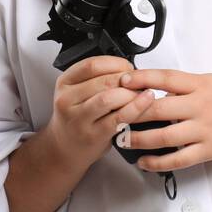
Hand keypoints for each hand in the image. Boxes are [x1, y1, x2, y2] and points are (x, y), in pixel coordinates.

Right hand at [45, 55, 160, 167]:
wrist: (65, 148)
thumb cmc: (78, 117)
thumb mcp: (78, 92)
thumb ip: (98, 78)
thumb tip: (130, 70)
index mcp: (65, 83)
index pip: (92, 65)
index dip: (116, 63)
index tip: (128, 68)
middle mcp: (67, 100)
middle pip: (104, 81)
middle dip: (128, 80)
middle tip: (139, 83)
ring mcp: (78, 119)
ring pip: (110, 98)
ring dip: (131, 93)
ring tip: (141, 93)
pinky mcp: (93, 135)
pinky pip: (119, 117)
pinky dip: (137, 107)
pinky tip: (146, 102)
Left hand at [117, 68, 211, 171]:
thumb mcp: (210, 80)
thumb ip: (183, 85)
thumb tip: (149, 85)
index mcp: (200, 85)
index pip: (166, 78)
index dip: (142, 79)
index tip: (122, 80)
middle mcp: (201, 106)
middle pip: (159, 109)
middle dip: (132, 113)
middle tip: (112, 115)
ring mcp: (204, 130)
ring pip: (164, 137)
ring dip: (138, 139)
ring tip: (121, 139)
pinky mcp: (208, 150)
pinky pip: (179, 160)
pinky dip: (158, 162)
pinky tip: (143, 162)